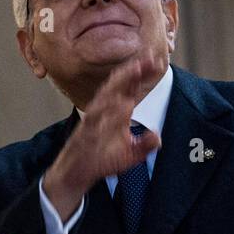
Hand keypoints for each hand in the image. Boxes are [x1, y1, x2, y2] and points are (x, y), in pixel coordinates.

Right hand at [41, 50, 163, 218]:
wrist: (77, 173)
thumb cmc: (102, 159)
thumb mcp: (129, 154)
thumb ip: (144, 145)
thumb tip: (157, 137)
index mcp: (116, 112)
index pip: (130, 89)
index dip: (142, 75)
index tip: (156, 63)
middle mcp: (105, 111)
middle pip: (119, 87)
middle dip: (132, 72)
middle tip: (147, 60)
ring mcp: (94, 120)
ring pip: (106, 97)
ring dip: (119, 83)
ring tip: (133, 71)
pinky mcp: (86, 132)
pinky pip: (95, 118)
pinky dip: (105, 110)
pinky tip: (118, 102)